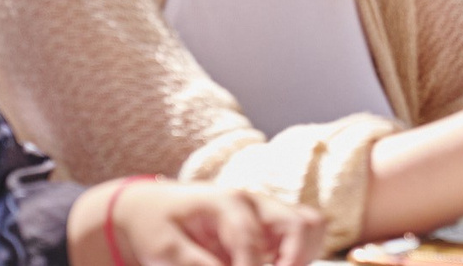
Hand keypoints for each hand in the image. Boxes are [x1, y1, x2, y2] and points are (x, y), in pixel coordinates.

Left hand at [103, 182, 322, 265]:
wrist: (151, 207)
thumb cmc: (156, 226)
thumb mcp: (165, 251)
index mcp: (227, 202)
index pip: (252, 242)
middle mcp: (254, 202)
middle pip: (301, 224)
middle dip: (293, 262)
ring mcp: (266, 211)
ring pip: (310, 226)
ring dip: (301, 257)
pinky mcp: (270, 225)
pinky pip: (303, 235)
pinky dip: (297, 256)